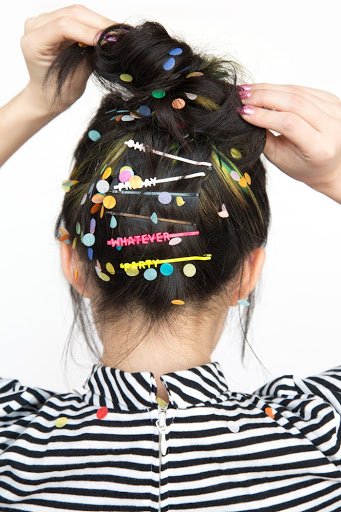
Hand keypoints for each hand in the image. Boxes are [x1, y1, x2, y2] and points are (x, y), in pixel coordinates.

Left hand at [20, 4, 114, 114]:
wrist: (47, 95)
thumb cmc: (57, 92)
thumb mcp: (76, 77)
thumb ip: (90, 55)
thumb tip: (109, 41)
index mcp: (34, 43)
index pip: (64, 26)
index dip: (90, 31)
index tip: (111, 40)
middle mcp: (35, 27)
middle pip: (72, 14)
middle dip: (99, 24)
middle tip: (121, 35)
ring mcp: (43, 21)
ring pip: (77, 13)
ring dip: (99, 22)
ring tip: (116, 34)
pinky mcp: (54, 21)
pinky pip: (77, 17)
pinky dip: (93, 24)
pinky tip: (106, 32)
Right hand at [237, 83, 340, 201]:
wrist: (329, 163)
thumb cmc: (303, 165)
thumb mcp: (280, 158)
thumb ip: (265, 138)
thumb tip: (246, 113)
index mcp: (320, 147)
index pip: (290, 124)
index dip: (264, 115)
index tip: (243, 112)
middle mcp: (332, 126)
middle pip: (295, 103)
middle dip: (264, 97)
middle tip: (241, 97)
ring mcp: (334, 110)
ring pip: (297, 92)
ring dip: (268, 89)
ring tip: (246, 91)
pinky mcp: (331, 99)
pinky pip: (301, 89)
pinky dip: (279, 88)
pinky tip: (262, 90)